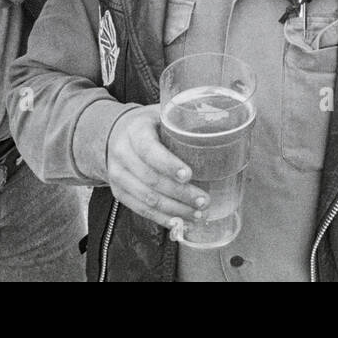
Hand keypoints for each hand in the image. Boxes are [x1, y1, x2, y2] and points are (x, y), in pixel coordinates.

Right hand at [105, 105, 209, 231]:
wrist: (116, 133)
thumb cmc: (150, 124)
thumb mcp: (162, 114)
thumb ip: (183, 120)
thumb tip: (222, 124)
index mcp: (135, 131)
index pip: (149, 150)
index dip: (169, 164)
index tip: (189, 175)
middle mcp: (122, 153)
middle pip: (151, 179)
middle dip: (180, 193)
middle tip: (204, 200)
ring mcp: (118, 175)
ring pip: (147, 199)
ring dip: (174, 210)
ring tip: (197, 214)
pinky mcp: (119, 192)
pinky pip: (141, 210)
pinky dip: (162, 219)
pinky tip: (180, 223)